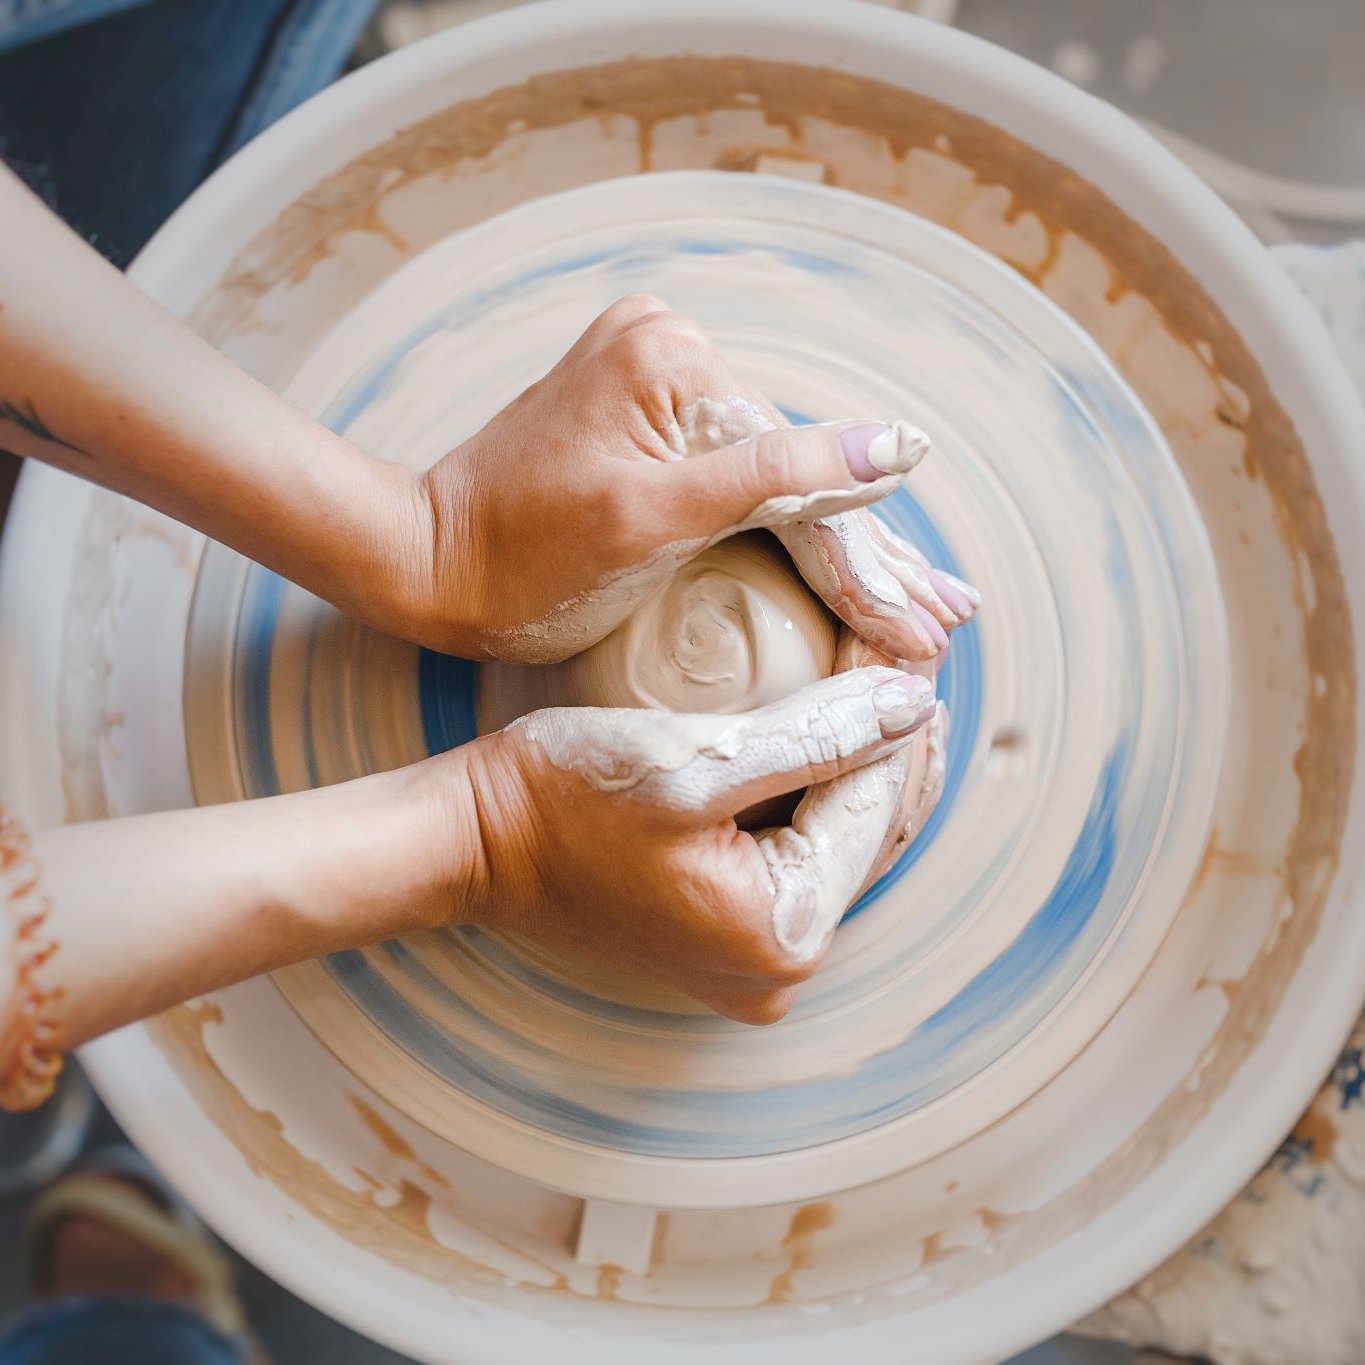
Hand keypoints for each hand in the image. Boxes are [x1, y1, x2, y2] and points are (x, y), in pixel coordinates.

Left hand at [402, 295, 974, 661]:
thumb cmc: (522, 561)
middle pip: (793, 473)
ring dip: (843, 549)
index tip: (924, 629)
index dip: (862, 564)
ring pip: (776, 481)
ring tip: (920, 604)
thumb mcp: (652, 524)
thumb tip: (900, 447)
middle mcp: (673, 348)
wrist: (431, 562)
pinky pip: (740, 480)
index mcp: (674, 358)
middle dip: (867, 558)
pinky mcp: (651, 414)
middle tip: (948, 617)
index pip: (794, 478)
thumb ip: (776, 481)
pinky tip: (849, 564)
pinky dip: (789, 532)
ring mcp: (661, 379)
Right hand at [453, 663, 937, 1022]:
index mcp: (783, 934)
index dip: (900, 716)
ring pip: (839, 844)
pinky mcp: (727, 939)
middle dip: (893, 744)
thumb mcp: (695, 759)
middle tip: (908, 654)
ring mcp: (753, 963)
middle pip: (867, 832)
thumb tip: (916, 702)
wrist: (474, 844)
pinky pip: (800, 860)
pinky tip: (831, 738)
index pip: (874, 804)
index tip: (908, 641)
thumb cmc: (563, 797)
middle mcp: (780, 971)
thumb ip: (817, 735)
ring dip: (862, 767)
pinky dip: (818, 797)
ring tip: (883, 683)